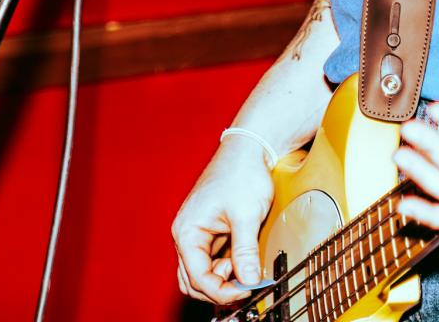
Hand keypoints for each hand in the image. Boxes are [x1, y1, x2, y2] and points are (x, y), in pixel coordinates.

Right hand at [172, 136, 273, 304]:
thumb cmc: (243, 172)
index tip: (246, 291)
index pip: (197, 277)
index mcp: (187, 230)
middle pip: (194, 280)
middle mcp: (187, 234)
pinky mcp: (211, 230)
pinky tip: (244, 262)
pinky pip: (213, 259)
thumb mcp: (247, 214)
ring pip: (202, 272)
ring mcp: (198, 233)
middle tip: (246, 287)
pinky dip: (226, 267)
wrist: (250, 147)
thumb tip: (250, 281)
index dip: (221, 291)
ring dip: (221, 279)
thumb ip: (245, 251)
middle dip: (218, 289)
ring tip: (245, 272)